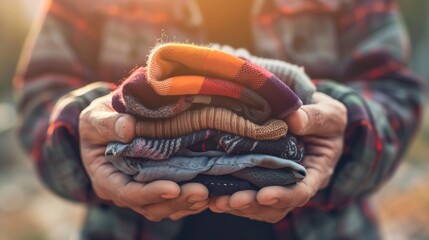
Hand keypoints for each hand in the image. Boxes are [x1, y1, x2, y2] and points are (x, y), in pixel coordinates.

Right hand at [79, 94, 208, 220]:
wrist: (110, 121)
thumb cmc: (99, 120)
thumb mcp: (96, 117)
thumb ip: (108, 124)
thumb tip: (128, 129)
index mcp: (106, 179)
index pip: (128, 193)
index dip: (150, 193)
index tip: (173, 188)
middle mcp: (125, 190)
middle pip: (151, 206)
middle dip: (176, 202)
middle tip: (202, 192)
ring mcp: (143, 190)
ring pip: (165, 207)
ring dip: (187, 203)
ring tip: (208, 193)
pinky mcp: (158, 184)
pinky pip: (174, 199)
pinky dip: (190, 198)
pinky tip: (209, 192)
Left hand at [208, 92, 346, 222]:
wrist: (309, 116)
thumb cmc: (324, 116)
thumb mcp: (328, 113)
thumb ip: (315, 117)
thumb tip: (294, 120)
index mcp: (316, 171)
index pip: (302, 191)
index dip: (283, 195)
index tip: (264, 195)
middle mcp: (296, 183)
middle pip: (275, 205)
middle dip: (252, 205)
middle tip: (231, 201)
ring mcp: (277, 183)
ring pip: (258, 205)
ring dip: (238, 205)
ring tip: (216, 201)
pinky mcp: (259, 177)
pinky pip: (246, 191)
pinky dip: (229, 194)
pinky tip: (211, 193)